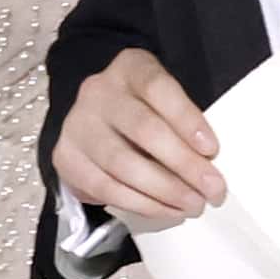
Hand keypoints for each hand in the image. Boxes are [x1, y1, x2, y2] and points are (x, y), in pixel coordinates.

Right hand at [53, 50, 223, 227]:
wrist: (94, 121)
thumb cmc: (145, 111)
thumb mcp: (164, 101)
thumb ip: (183, 122)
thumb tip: (210, 166)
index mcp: (130, 68)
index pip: (158, 88)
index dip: (187, 119)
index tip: (212, 149)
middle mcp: (99, 92)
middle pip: (143, 129)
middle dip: (184, 164)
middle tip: (213, 189)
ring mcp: (78, 125)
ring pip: (123, 164)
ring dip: (165, 191)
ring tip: (193, 205)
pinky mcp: (66, 158)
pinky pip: (106, 188)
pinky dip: (142, 204)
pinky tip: (167, 210)